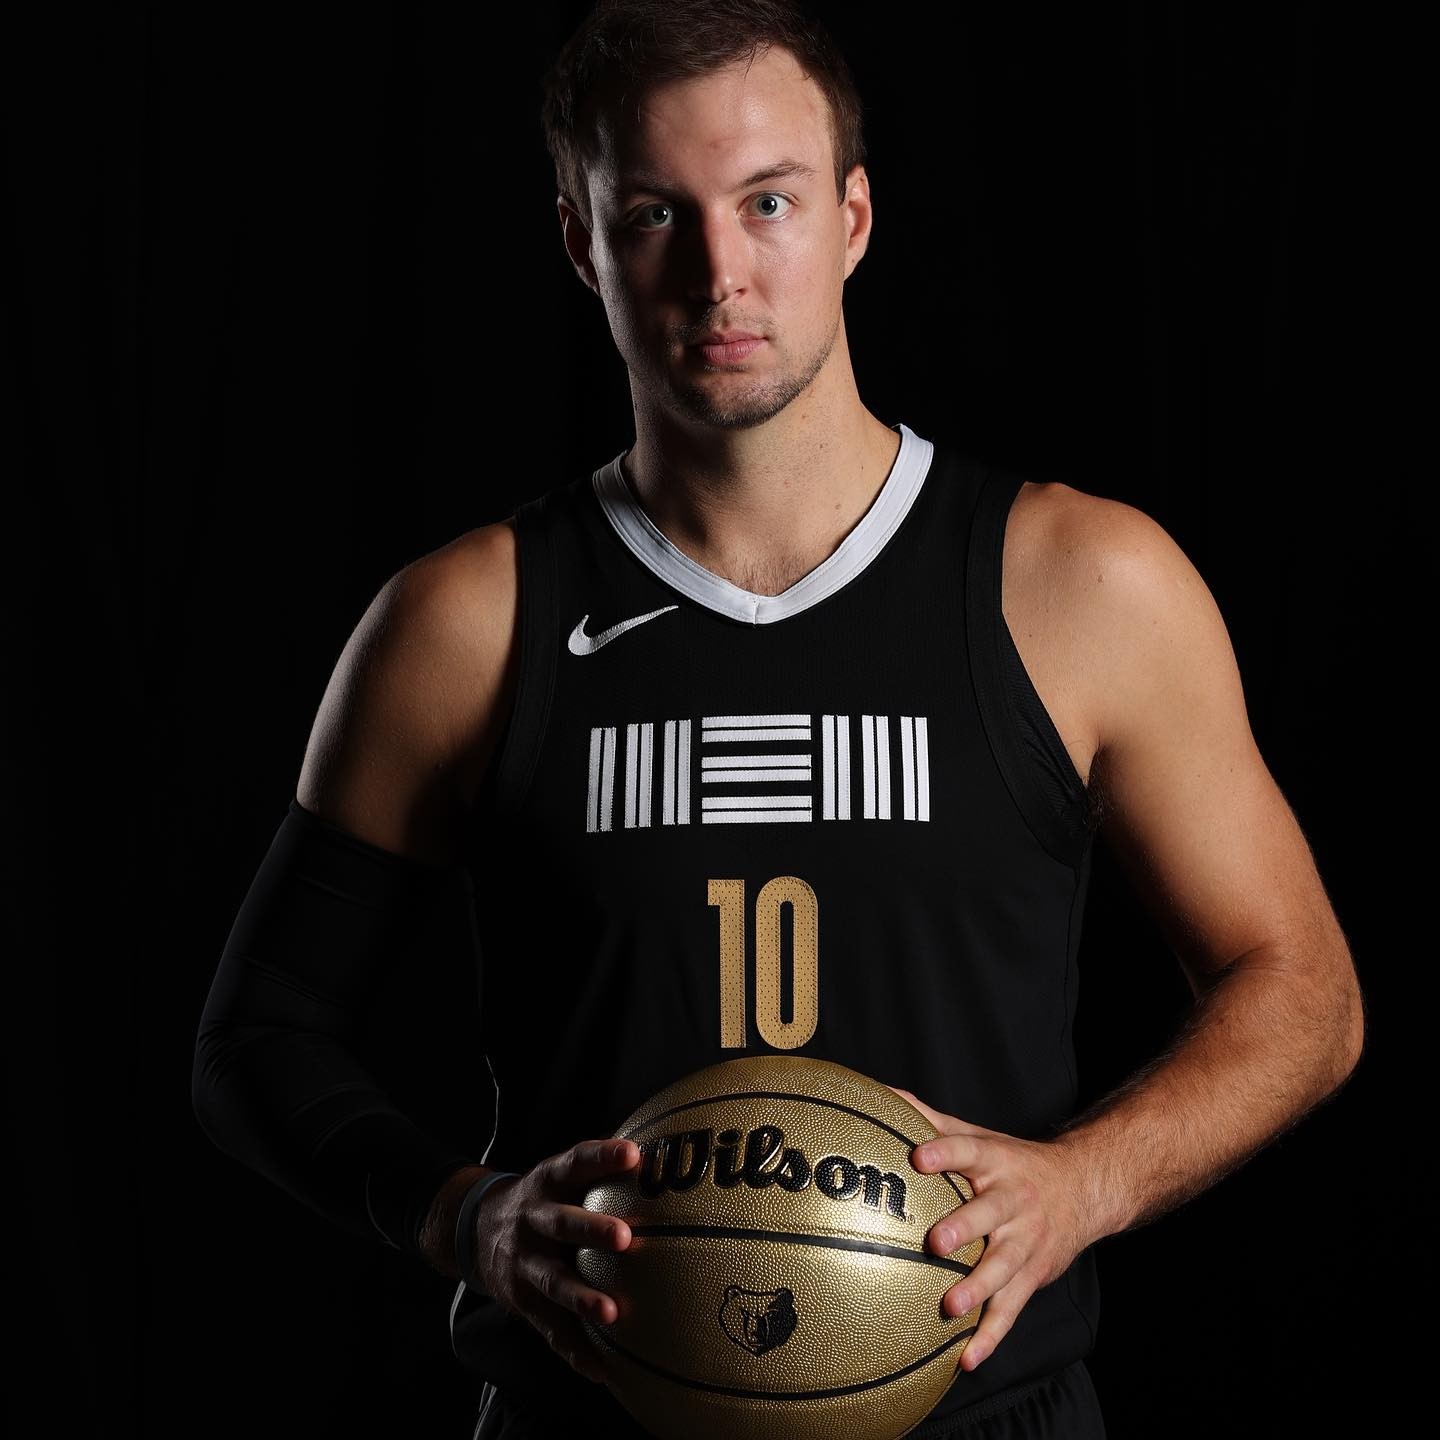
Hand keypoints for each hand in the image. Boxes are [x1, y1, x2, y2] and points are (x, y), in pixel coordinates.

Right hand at [468, 1138, 639, 1384]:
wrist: (473, 1228)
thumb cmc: (543, 1199)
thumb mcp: (558, 1174)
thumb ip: (598, 1167)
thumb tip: (661, 1151)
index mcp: (546, 1182)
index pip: (575, 1162)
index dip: (602, 1157)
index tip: (633, 1154)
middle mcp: (532, 1219)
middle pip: (561, 1222)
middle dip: (591, 1230)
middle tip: (625, 1237)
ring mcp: (524, 1262)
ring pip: (552, 1281)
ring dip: (582, 1297)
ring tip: (612, 1313)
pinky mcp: (521, 1300)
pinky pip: (548, 1328)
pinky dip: (574, 1350)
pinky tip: (601, 1370)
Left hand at [884, 1085, 1092, 1371]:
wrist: (1082, 1190)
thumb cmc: (1012, 1162)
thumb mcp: (978, 1136)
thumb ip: (929, 1119)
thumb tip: (879, 1093)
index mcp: (995, 1161)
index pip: (968, 1151)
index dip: (944, 1154)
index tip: (919, 1156)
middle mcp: (1013, 1200)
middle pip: (989, 1213)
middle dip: (964, 1228)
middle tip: (936, 1243)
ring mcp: (1025, 1241)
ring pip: (1003, 1267)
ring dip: (978, 1288)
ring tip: (951, 1307)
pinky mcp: (1032, 1276)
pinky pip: (1011, 1310)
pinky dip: (990, 1337)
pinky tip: (965, 1359)